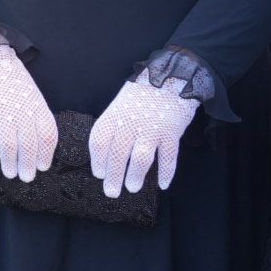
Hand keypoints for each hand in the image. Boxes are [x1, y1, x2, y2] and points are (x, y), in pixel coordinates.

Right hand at [0, 43, 57, 181]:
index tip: (43, 166)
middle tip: (26, 177)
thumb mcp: (30, 90)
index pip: (47, 135)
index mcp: (36, 105)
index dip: (45, 153)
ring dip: (9, 163)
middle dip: (28, 165)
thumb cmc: (8, 73)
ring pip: (9, 146)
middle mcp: (21, 111)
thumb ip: (34, 111)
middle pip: (29, 145)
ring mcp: (1, 113)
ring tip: (9, 174)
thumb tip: (35, 137)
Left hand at [89, 75, 198, 196]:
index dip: (98, 159)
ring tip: (132, 188)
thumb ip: (114, 125)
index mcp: (114, 115)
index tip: (98, 174)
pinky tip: (163, 184)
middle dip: (113, 176)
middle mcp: (131, 123)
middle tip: (111, 192)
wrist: (170, 77)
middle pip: (118, 154)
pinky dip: (167, 172)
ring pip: (140, 158)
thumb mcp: (121, 104)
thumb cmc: (142, 94)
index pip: (100, 140)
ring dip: (136, 176)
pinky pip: (168, 157)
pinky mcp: (172, 133)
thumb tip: (106, 153)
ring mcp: (152, 129)